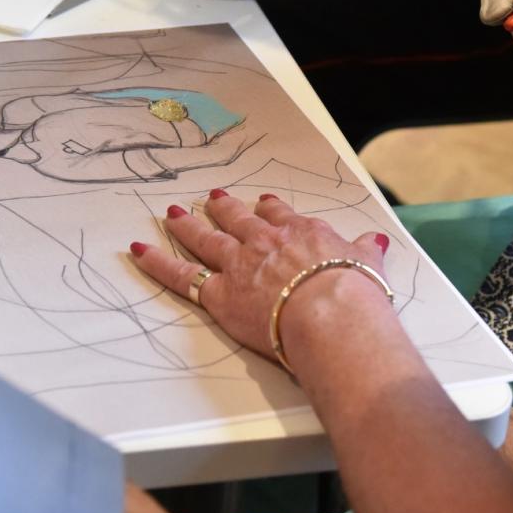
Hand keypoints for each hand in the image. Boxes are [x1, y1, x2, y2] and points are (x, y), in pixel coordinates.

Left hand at [128, 190, 387, 362]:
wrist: (330, 312)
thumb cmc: (353, 291)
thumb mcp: (368, 263)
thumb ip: (365, 251)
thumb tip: (374, 242)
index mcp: (302, 232)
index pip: (280, 215)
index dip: (269, 210)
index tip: (262, 205)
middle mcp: (266, 242)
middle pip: (239, 220)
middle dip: (225, 209)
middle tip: (214, 199)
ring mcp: (239, 264)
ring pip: (206, 239)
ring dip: (188, 226)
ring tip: (173, 214)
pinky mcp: (219, 293)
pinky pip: (181, 275)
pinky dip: (156, 262)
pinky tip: (138, 250)